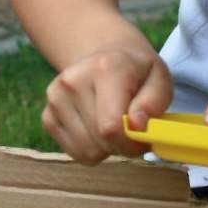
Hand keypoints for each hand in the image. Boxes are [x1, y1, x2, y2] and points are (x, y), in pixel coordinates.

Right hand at [42, 40, 171, 164]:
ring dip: (106, 148)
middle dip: (121, 145)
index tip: (143, 138)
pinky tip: (96, 128)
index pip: (111, 126)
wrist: (104, 55)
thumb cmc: (137, 72)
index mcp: (104, 68)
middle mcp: (72, 81)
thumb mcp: (159, 79)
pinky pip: (74, 152)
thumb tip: (136, 126)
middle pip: (99, 141)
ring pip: (86, 150)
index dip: (131, 143)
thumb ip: (154, 103)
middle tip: (130, 128)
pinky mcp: (47, 115)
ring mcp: (55, 98)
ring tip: (113, 126)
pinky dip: (90, 149)